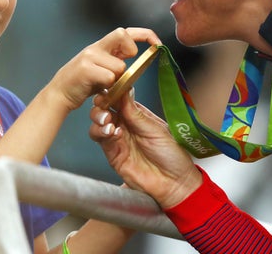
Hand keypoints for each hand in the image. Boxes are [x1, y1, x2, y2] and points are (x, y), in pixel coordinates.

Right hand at [47, 27, 161, 110]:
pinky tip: (98, 90)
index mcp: (102, 46)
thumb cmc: (83, 83)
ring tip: (105, 86)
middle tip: (126, 64)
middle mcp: (96, 47)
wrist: (59, 94)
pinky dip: (108, 87)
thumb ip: (116, 60)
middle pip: (122, 34)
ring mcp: (90, 57)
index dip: (145, 35)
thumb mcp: (101, 68)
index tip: (157, 44)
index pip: (126, 32)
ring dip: (117, 80)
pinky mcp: (86, 69)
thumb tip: (136, 59)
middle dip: (130, 48)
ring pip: (120, 66)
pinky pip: (109, 77)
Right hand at [89, 89, 202, 208]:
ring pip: (98, 123)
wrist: (174, 184)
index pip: (120, 98)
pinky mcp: (113, 154)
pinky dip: (101, 133)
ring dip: (99, 118)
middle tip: (104, 106)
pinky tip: (112, 134)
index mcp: (138, 115)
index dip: (112, 92)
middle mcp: (126, 125)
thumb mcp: (157, 130)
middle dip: (101, 104)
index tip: (108, 88)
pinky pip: (99, 139)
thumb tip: (125, 91)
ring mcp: (118, 139)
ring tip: (108, 122)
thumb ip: (136, 114)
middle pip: (105, 108)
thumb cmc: (172, 156)